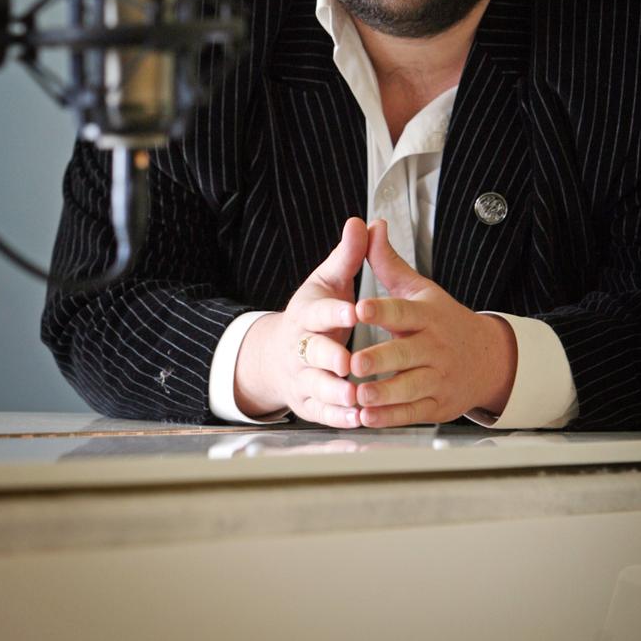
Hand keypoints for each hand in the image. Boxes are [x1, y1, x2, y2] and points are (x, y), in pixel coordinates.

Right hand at [234, 217, 366, 427]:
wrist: (279, 354)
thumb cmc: (314, 313)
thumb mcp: (327, 281)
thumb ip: (347, 256)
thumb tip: (362, 222)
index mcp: (306, 314)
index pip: (317, 312)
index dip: (333, 312)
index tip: (352, 310)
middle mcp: (300, 347)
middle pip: (312, 352)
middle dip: (328, 357)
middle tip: (347, 362)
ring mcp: (301, 376)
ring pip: (316, 386)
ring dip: (335, 392)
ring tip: (356, 396)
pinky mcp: (307, 402)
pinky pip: (322, 412)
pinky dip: (339, 417)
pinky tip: (358, 418)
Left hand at [350, 220, 517, 426]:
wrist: (488, 358)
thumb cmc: (443, 320)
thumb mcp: (420, 289)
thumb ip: (389, 263)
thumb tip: (371, 225)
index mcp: (426, 315)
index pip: (402, 311)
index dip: (381, 310)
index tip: (360, 307)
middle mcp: (433, 347)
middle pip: (406, 354)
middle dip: (380, 359)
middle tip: (355, 363)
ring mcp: (437, 378)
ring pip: (409, 387)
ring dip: (384, 394)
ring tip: (359, 397)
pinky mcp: (437, 405)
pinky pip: (413, 412)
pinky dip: (391, 417)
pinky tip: (369, 418)